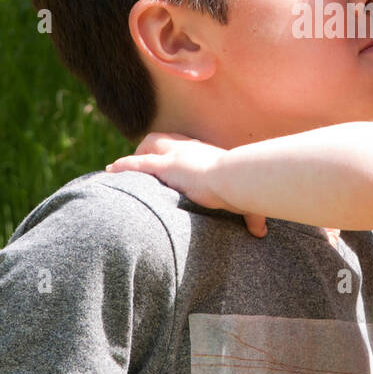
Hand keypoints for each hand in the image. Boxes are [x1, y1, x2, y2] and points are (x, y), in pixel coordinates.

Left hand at [106, 132, 267, 237]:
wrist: (236, 180)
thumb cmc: (245, 188)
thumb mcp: (247, 201)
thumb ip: (252, 216)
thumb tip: (262, 232)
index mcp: (209, 154)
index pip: (187, 148)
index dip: (174, 154)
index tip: (169, 164)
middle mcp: (191, 149)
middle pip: (165, 140)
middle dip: (150, 149)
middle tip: (139, 164)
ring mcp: (177, 155)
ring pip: (150, 145)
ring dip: (136, 155)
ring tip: (120, 169)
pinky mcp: (166, 165)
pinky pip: (138, 163)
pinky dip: (124, 166)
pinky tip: (111, 171)